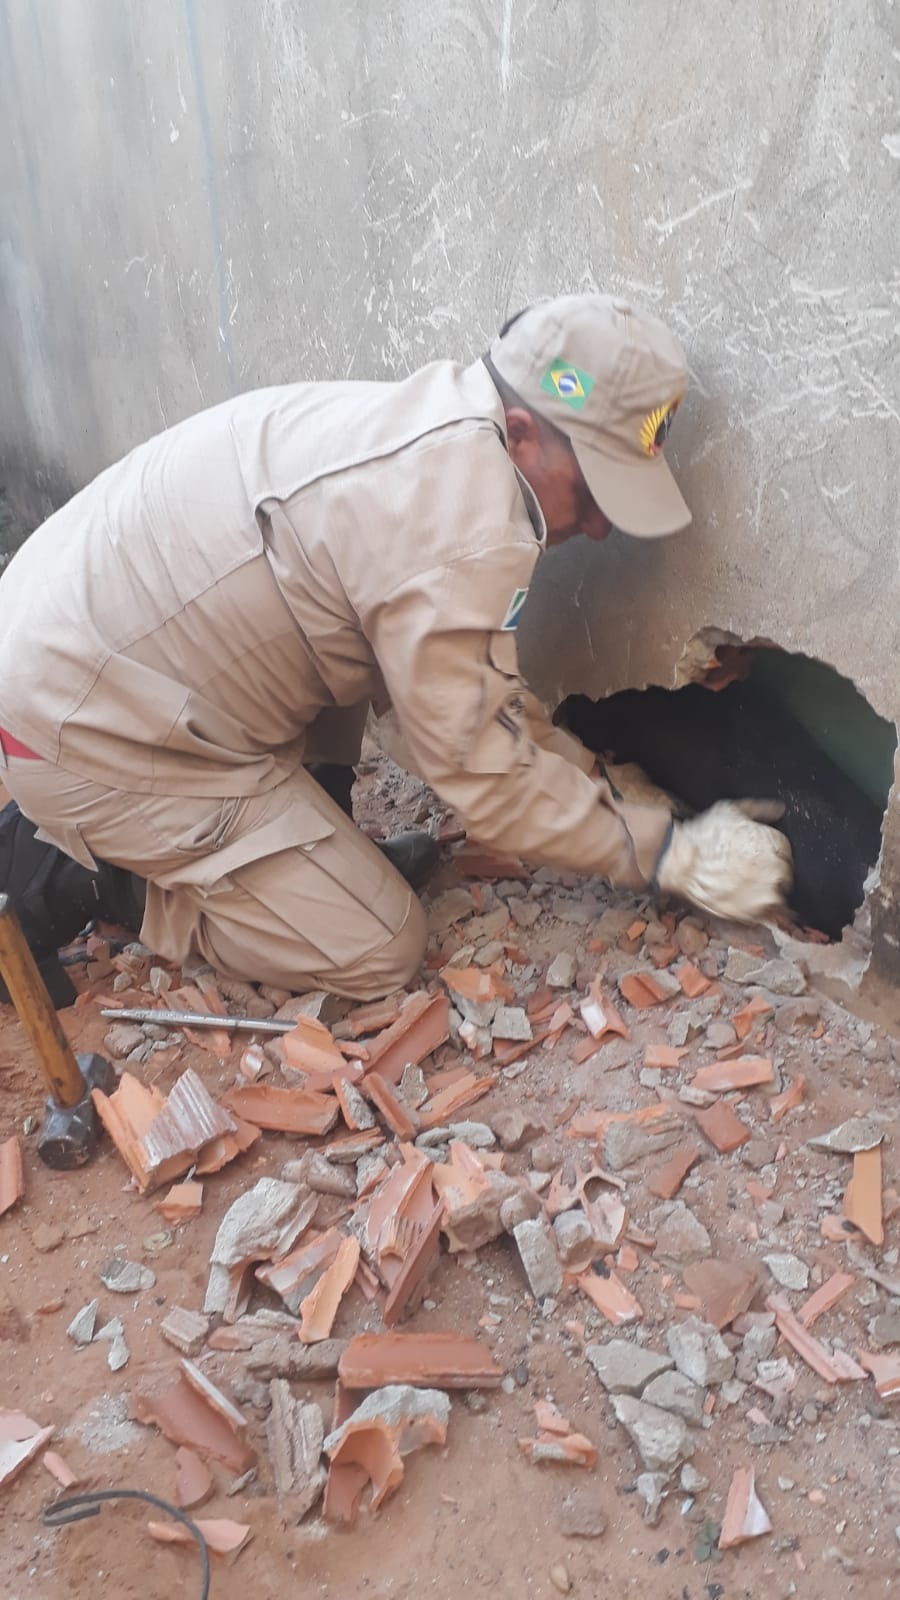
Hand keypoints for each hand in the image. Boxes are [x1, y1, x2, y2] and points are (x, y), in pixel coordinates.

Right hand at [654, 799, 792, 922]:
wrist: (681, 862)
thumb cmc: (703, 836)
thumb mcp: (731, 810)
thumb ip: (760, 810)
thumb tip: (778, 810)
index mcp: (775, 845)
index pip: (786, 855)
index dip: (769, 856)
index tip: (755, 858)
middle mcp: (776, 871)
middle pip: (784, 877)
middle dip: (768, 875)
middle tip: (746, 873)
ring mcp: (765, 895)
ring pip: (777, 898)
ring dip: (763, 894)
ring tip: (740, 888)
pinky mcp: (752, 914)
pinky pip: (763, 916)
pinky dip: (754, 910)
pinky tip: (738, 899)